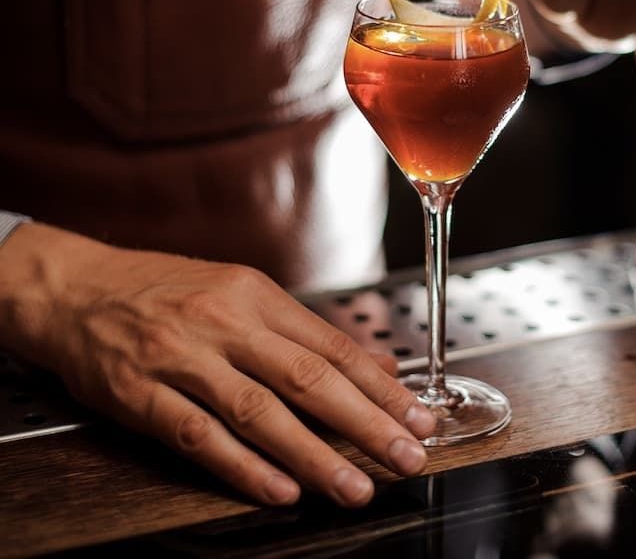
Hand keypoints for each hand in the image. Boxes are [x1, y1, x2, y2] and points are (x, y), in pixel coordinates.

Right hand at [0, 224, 434, 507]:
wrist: (77, 287)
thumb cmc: (163, 290)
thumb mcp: (237, 291)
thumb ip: (303, 331)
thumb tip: (374, 363)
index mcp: (253, 294)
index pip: (329, 345)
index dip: (378, 385)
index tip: (417, 415)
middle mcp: (223, 321)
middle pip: (305, 377)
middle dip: (363, 421)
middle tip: (405, 455)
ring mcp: (181, 357)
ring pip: (258, 411)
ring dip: (312, 454)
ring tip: (354, 485)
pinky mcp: (142, 393)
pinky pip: (198, 435)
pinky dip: (242, 466)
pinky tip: (279, 489)